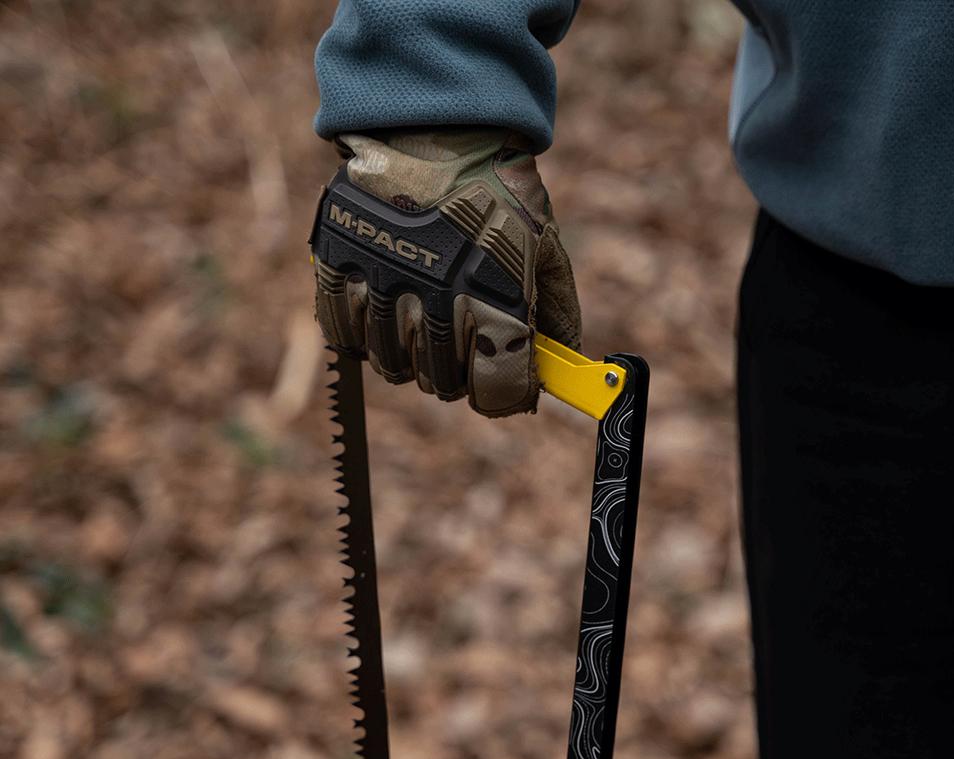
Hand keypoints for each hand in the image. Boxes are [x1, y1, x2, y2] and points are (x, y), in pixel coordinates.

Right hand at [312, 129, 580, 416]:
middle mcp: (439, 298)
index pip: (497, 390)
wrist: (436, 116)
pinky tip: (382, 315)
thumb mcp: (544, 240)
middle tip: (463, 355)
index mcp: (497, 297)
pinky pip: (343, 333)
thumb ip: (556, 306)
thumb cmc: (498, 184)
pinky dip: (362, 336)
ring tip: (422, 329)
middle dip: (458, 377)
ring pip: (391, 365)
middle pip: (441, 384)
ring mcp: (385, 281)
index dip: (505, 398)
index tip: (508, 391)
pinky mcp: (341, 262)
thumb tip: (564, 359)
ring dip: (409, 358)